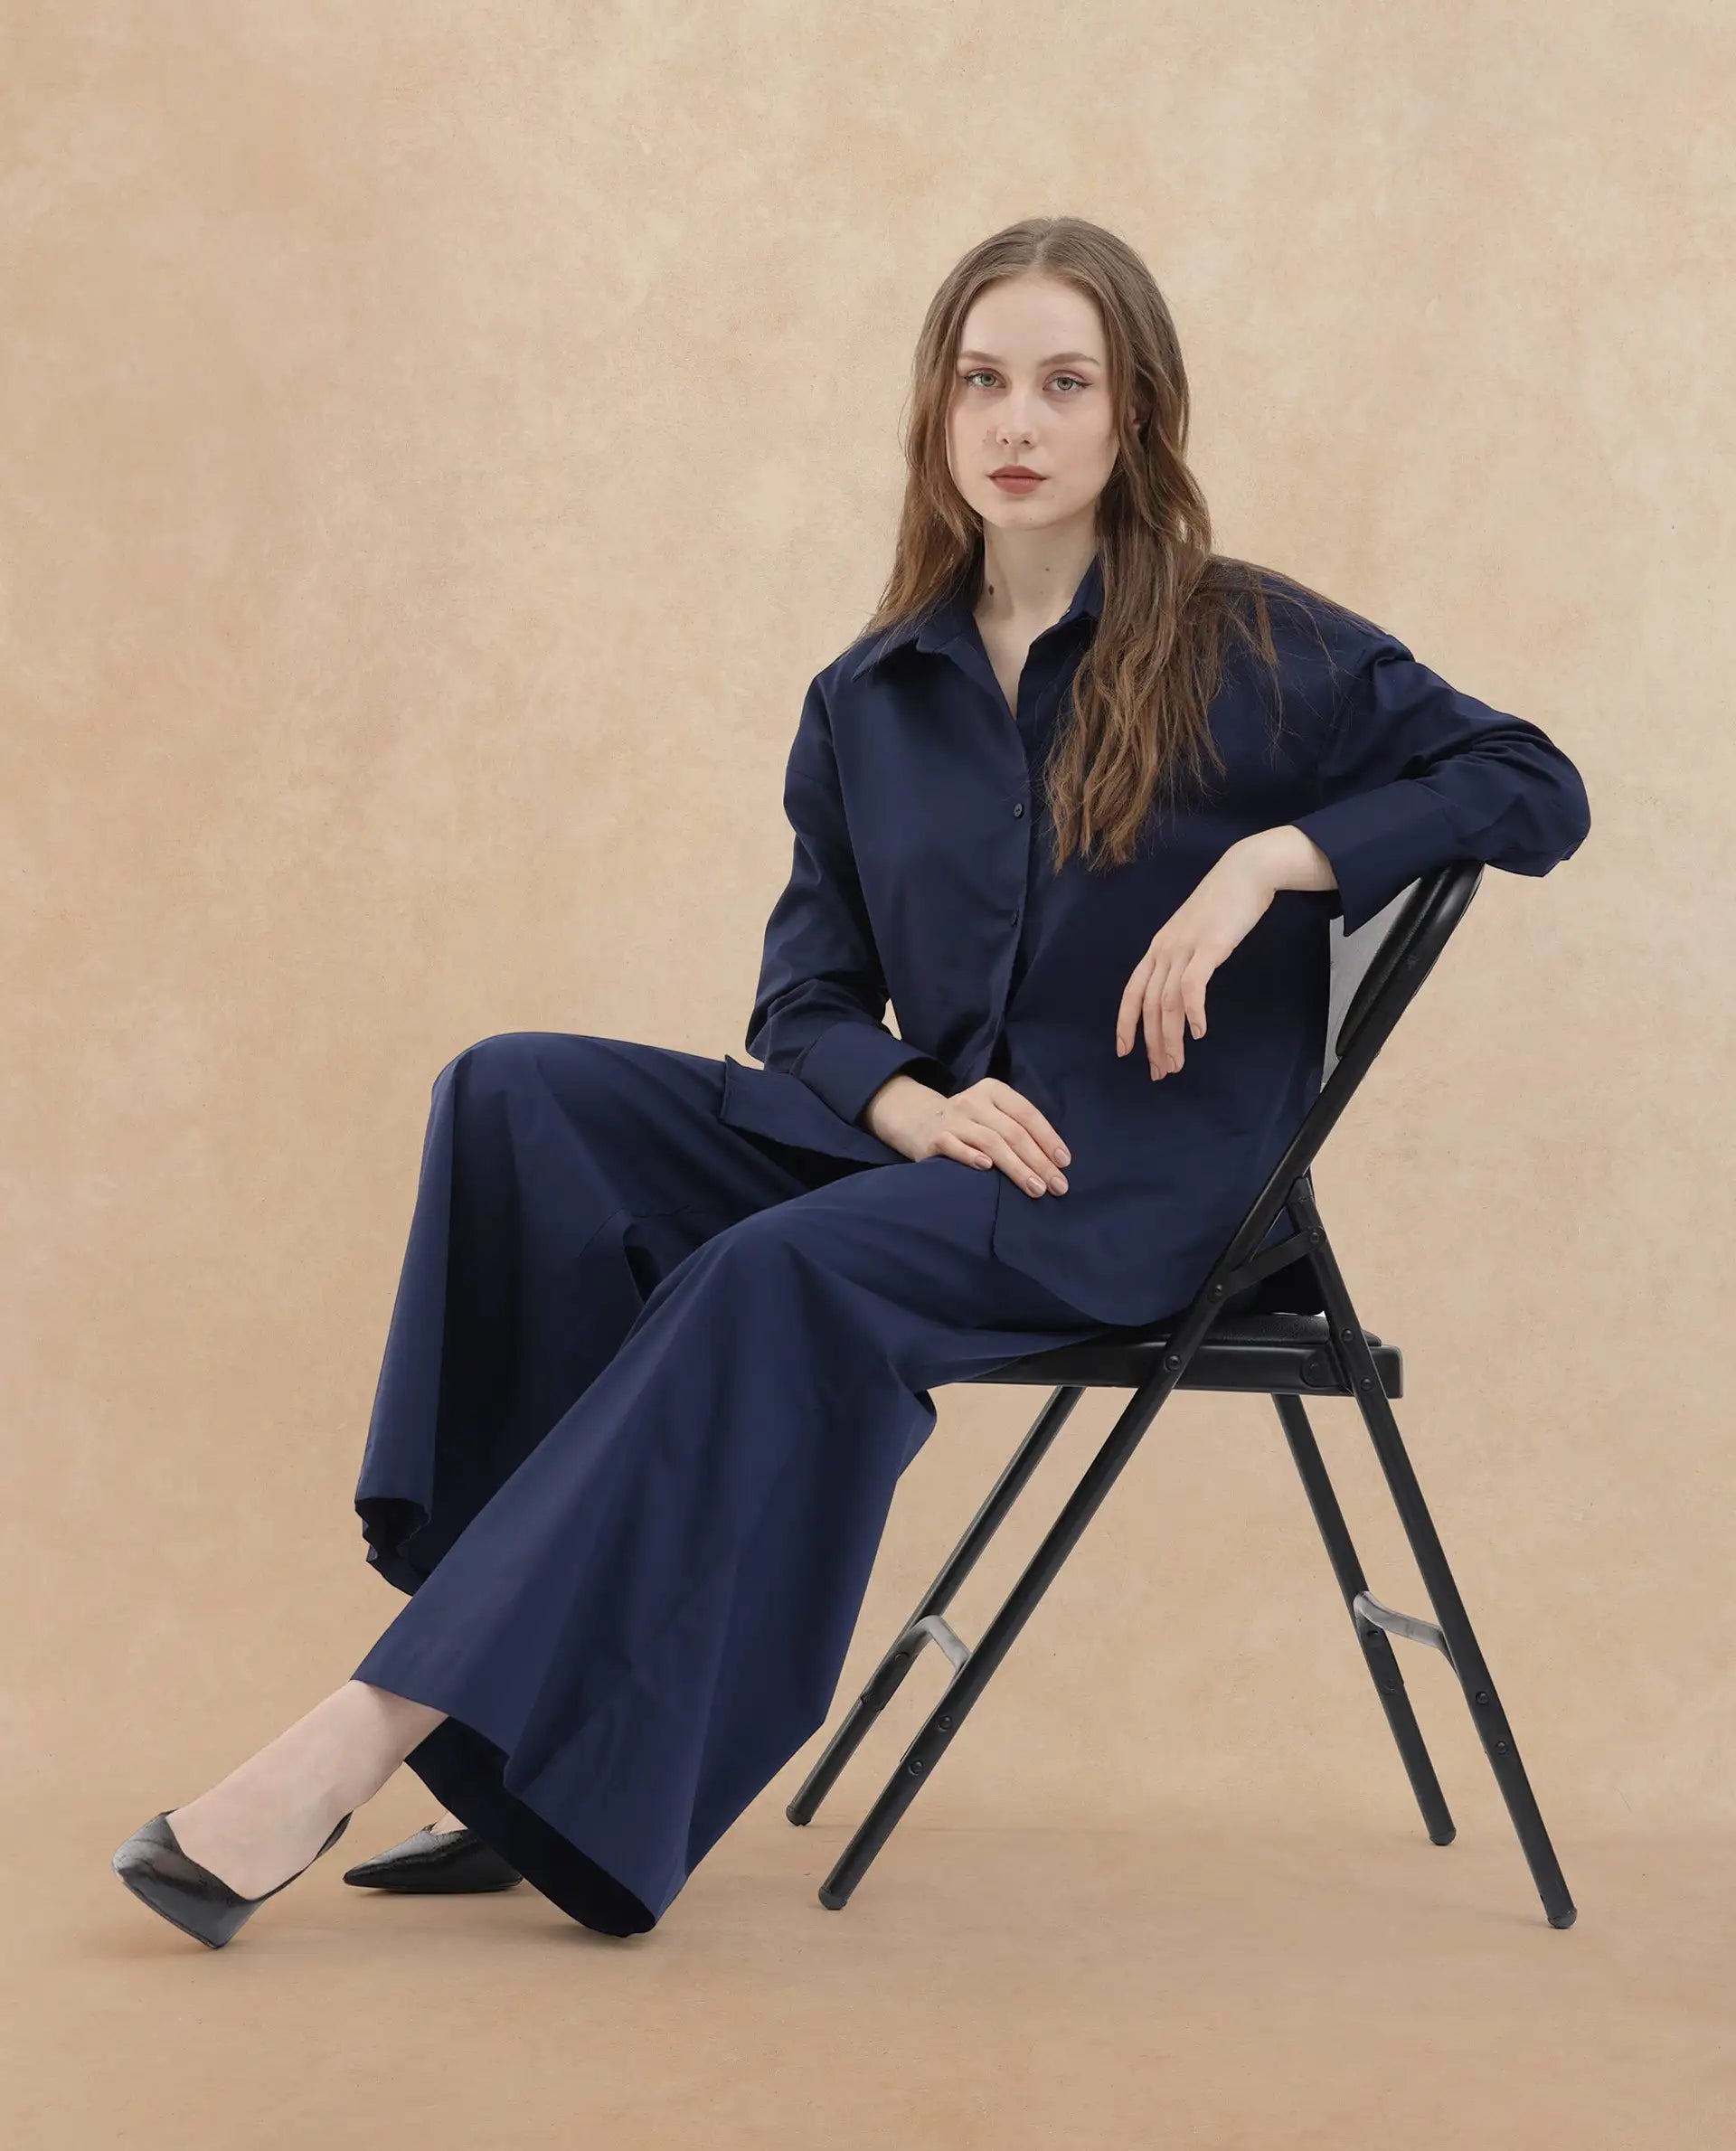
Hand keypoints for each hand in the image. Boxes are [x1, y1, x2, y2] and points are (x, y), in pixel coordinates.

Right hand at [863, 1074, 1070, 1197]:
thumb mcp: (992, 1113)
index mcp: (994, 1091)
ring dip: (1016, 1168)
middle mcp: (974, 1101)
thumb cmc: (968, 1122)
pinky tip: (987, 1169)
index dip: (1048, 1139)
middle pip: (1013, 1132)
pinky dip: (971, 1157)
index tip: (1064, 1163)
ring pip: (991, 1142)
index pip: (1027, 1114)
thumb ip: (1017, 1127)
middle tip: (1057, 1186)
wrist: (917, 1119)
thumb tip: (1054, 1161)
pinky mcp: (935, 1138)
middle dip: (1038, 1161)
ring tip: (1035, 1189)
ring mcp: (953, 1119)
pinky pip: (955, 1147)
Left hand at [1115, 838, 1277, 1078]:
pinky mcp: (1208, 947)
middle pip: (1150, 1005)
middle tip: (1160, 1072)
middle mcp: (1164, 950)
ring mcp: (1184, 948)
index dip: (1126, 1023)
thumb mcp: (1194, 933)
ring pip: (1168, 1002)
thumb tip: (1183, 988)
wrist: (1246, 872)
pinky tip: (1198, 1032)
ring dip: (1170, 1037)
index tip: (1125, 1052)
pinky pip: (1193, 986)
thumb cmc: (1223, 904)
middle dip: (1152, 1043)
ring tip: (1177, 1063)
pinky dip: (1193, 1012)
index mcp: (1158, 948)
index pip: (1133, 992)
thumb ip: (1185, 958)